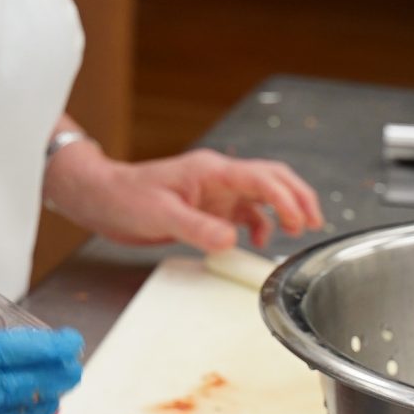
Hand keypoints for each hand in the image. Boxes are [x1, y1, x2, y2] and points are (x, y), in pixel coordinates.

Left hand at [44, 142, 323, 251]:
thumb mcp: (160, 214)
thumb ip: (197, 228)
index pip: (261, 178)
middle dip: (297, 197)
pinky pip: (242, 214)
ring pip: (261, 196)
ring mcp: (214, 193)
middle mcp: (218, 179)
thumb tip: (231, 240)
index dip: (286, 198)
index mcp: (211, 171)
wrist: (100, 198)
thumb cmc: (124, 197)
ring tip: (296, 232)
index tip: (299, 221)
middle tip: (313, 222)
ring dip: (281, 211)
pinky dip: (256, 226)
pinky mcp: (206, 208)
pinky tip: (254, 242)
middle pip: (271, 179)